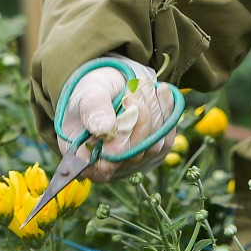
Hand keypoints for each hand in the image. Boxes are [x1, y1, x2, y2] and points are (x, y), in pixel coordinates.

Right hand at [62, 54, 175, 182]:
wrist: (113, 84)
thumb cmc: (93, 90)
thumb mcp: (89, 92)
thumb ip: (94, 109)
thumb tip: (105, 129)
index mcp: (83, 155)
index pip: (103, 164)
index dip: (119, 138)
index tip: (126, 102)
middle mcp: (108, 166)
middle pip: (132, 153)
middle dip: (140, 115)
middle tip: (136, 88)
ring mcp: (132, 163)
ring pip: (153, 146)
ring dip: (154, 111)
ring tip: (145, 87)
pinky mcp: (153, 154)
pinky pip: (166, 139)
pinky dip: (167, 113)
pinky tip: (162, 91)